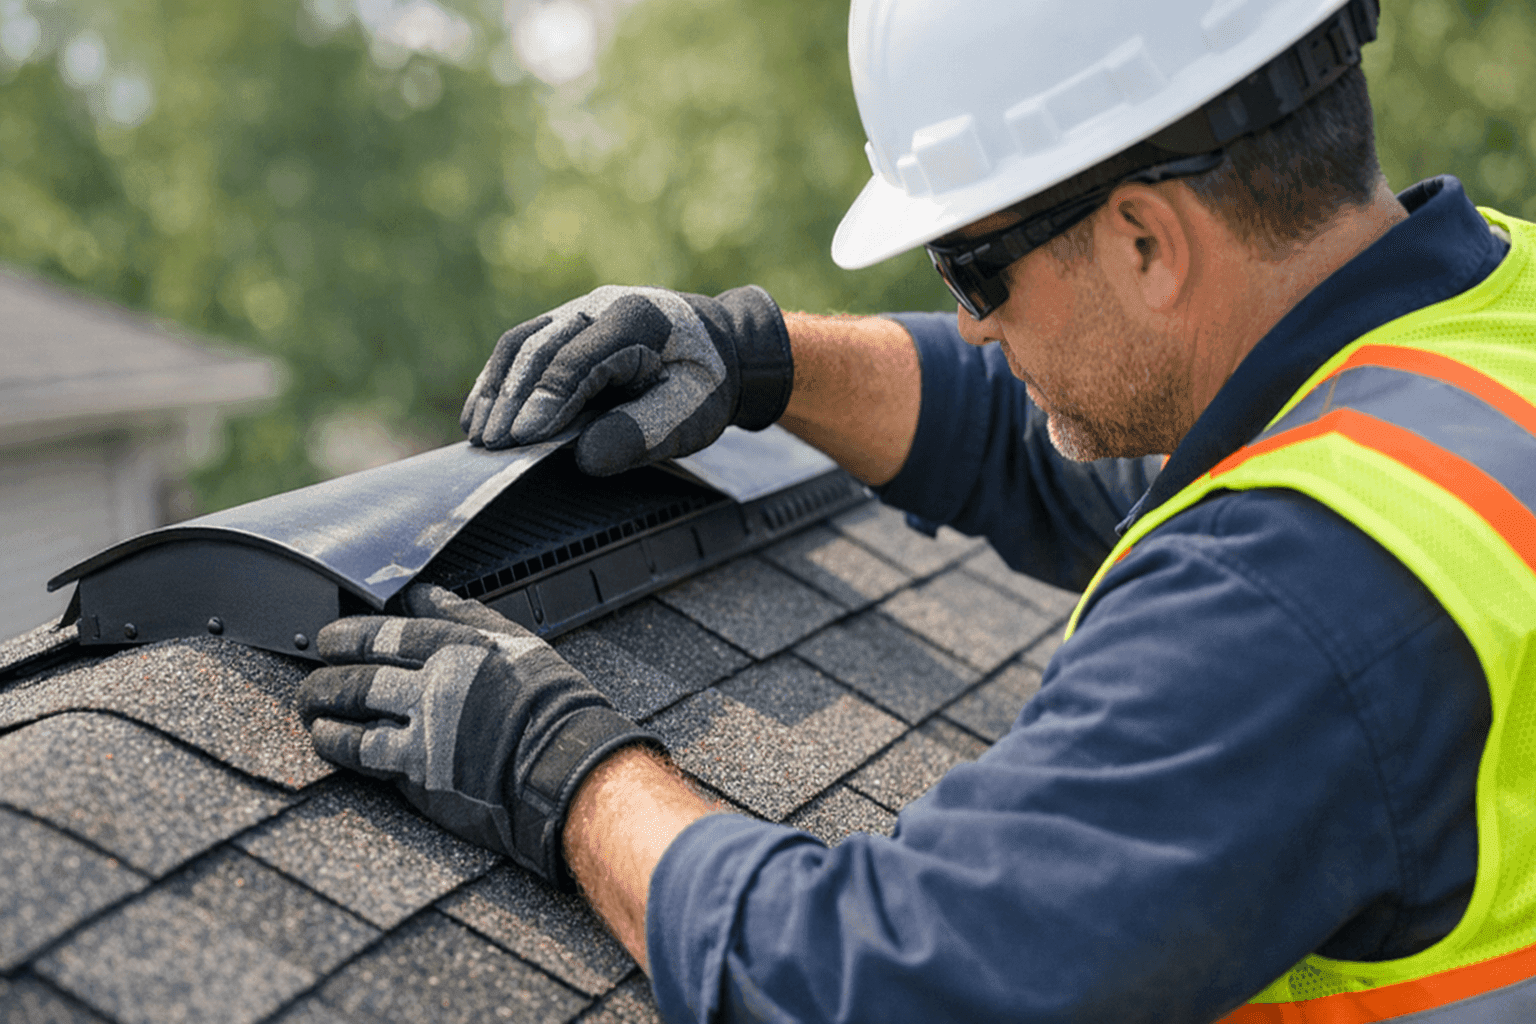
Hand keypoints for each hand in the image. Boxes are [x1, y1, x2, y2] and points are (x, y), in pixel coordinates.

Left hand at [297, 585, 662, 887]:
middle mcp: (436, 684)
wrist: (565, 766)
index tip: (330, 639)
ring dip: (321, 708)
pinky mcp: (420, 772)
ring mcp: (424, 729)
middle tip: (313, 674)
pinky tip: (326, 740)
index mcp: (459, 648)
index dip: (348, 635)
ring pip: (353, 711)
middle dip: (326, 673)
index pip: (385, 633)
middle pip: (360, 672)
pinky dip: (337, 745)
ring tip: (310, 708)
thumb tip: (424, 593)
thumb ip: (466, 616)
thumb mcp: (517, 644)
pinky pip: (363, 754)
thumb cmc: (551, 704)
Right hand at [460, 284, 793, 474]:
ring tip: (478, 435)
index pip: (582, 359)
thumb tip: (585, 458)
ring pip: (522, 344)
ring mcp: (578, 311)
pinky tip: (479, 416)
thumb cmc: (704, 383)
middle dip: (513, 399)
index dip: (550, 399)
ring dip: (496, 390)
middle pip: (541, 348)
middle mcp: (601, 304)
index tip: (525, 438)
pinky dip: (497, 382)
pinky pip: (520, 348)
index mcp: (639, 318)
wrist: (717, 346)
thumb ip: (642, 432)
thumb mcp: (690, 412)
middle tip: (493, 445)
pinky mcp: (563, 326)